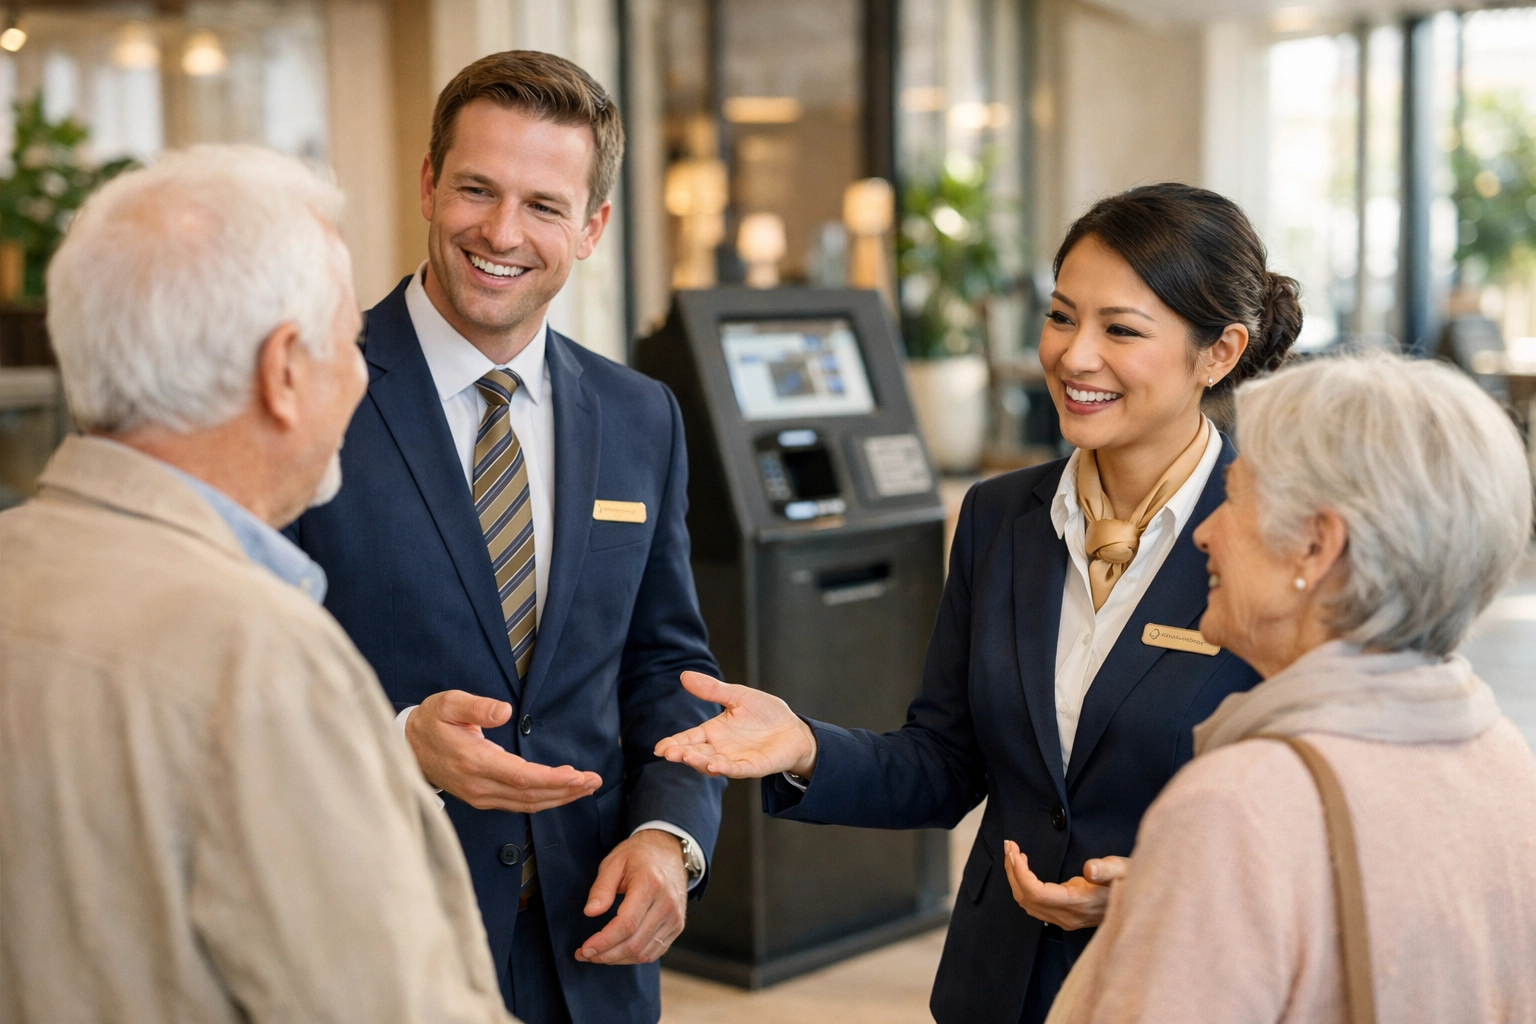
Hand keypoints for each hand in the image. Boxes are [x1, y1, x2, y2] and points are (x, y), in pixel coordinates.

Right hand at [404, 690, 600, 811]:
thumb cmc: (431, 721)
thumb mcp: (449, 704)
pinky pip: (518, 803)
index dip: (553, 779)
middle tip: (594, 781)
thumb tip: (505, 712)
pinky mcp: (482, 798)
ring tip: (586, 787)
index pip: (522, 777)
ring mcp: (480, 796)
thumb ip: (477, 707)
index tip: (579, 775)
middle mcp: (479, 786)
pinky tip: (561, 791)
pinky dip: (544, 799)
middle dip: (566, 790)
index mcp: (474, 762)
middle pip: (531, 795)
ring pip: (527, 804)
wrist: (406, 747)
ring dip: (559, 797)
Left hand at [575, 830, 688, 964]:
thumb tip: (590, 913)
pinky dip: (633, 958)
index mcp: (650, 884)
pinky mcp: (677, 926)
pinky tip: (618, 953)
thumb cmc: (639, 855)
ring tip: (598, 955)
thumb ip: (601, 888)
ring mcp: (675, 917)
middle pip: (634, 943)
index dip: (603, 942)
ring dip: (618, 959)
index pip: (626, 924)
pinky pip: (654, 952)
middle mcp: (667, 904)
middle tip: (585, 954)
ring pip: (644, 953)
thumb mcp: (614, 862)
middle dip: (606, 955)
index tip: (584, 949)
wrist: (670, 850)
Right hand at [653, 671, 817, 778]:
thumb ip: (712, 690)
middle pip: (696, 753)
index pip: (689, 738)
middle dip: (681, 754)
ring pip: (712, 764)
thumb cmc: (765, 713)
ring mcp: (735, 759)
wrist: (793, 729)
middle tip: (668, 753)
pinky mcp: (752, 766)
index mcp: (714, 732)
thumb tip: (684, 675)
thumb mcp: (737, 696)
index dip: (674, 743)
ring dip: (699, 762)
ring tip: (687, 756)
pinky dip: (725, 768)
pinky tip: (714, 765)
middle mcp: (720, 748)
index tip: (659, 748)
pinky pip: (736, 769)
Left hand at [1002, 840, 1130, 930]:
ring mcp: (1066, 919)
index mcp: (1079, 903)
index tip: (1014, 850)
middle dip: (1013, 871)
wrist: (1140, 902)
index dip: (1020, 873)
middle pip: (1027, 898)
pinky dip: (1024, 886)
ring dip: (1016, 878)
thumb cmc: (1131, 880)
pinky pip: (1035, 905)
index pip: (1037, 894)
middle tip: (1009, 845)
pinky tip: (1024, 869)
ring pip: (1028, 904)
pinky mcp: (1065, 917)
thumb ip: (1105, 870)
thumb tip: (1089, 869)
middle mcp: (1068, 916)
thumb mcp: (1122, 870)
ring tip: (1013, 853)